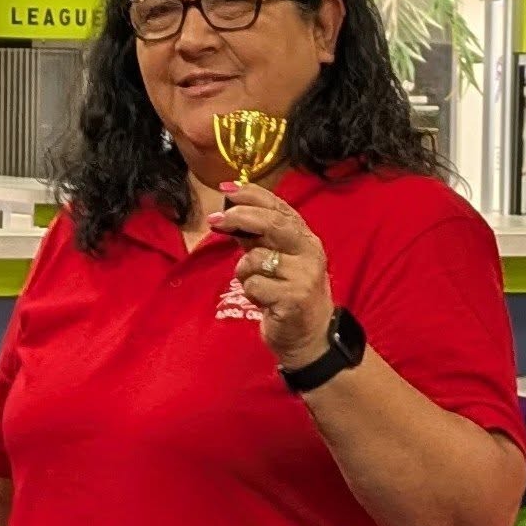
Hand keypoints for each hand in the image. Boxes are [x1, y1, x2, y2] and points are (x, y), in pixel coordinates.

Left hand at [210, 181, 333, 364]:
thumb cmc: (287, 293)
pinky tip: (264, 301)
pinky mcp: (294, 298)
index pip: (279, 207)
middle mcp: (310, 252)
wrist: (310, 336)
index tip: (226, 189)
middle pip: (272, 224)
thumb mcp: (275, 261)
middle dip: (240, 217)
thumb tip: (227, 213)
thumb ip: (256, 238)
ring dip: (245, 272)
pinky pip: (255, 285)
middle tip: (215, 221)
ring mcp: (304, 275)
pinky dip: (251, 293)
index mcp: (305, 238)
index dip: (252, 194)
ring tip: (257, 285)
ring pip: (256, 259)